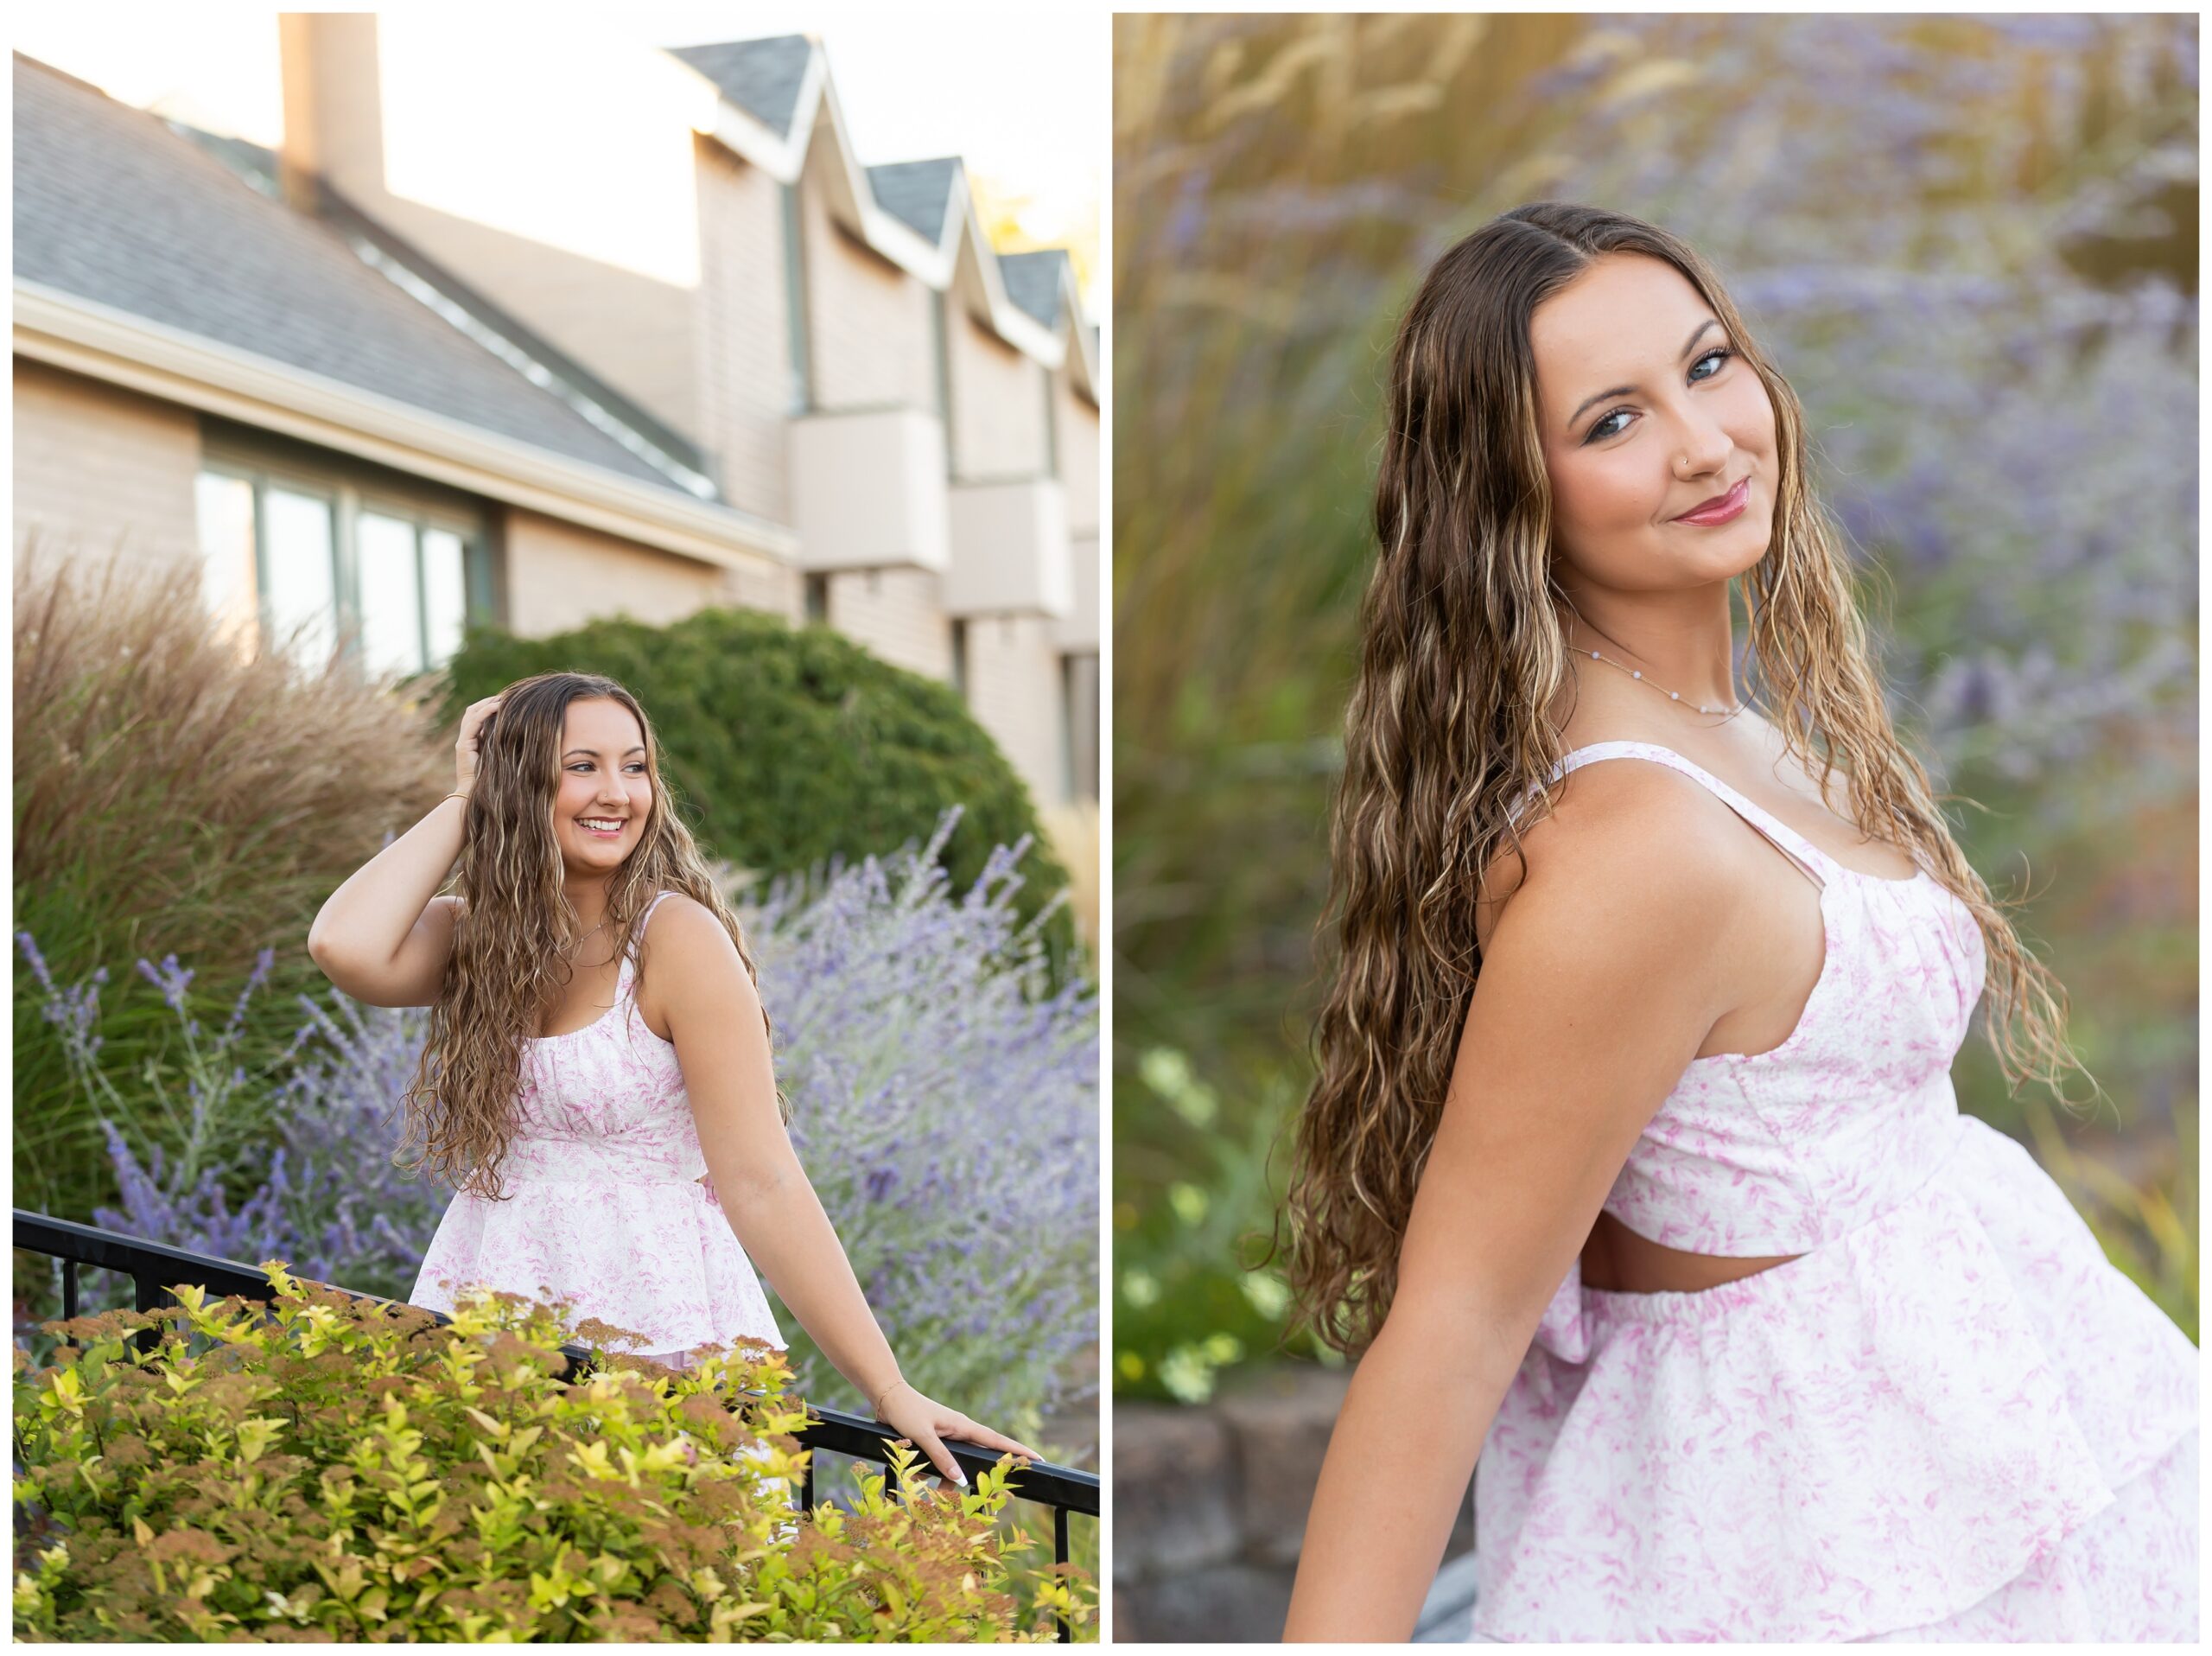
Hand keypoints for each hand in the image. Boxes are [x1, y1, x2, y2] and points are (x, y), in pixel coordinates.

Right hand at [454, 694, 502, 795]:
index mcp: (473, 740)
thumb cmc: (493, 781)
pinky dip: (485, 712)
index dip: (491, 706)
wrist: (476, 797)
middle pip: (473, 710)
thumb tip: (522, 733)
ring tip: (504, 698)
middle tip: (506, 696)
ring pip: (472, 713)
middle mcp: (466, 738)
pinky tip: (498, 707)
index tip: (508, 701)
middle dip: (489, 701)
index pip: (478, 715)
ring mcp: (463, 741)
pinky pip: (473, 723)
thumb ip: (505, 745)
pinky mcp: (463, 745)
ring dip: (487, 703)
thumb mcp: (501, 758)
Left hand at [875, 1380, 1040, 1487]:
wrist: (887, 1396)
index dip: (1018, 1451)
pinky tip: (922, 1483)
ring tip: (937, 1497)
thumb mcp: (923, 1436)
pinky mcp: (936, 1442)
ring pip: (957, 1466)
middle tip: (982, 1494)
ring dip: (947, 1482)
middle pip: (978, 1458)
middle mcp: (960, 1431)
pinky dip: (935, 1475)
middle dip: (980, 1477)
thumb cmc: (906, 1411)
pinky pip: (942, 1464)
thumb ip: (941, 1457)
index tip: (1038, 1459)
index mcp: (963, 1426)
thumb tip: (960, 1479)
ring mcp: (948, 1437)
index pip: (997, 1440)